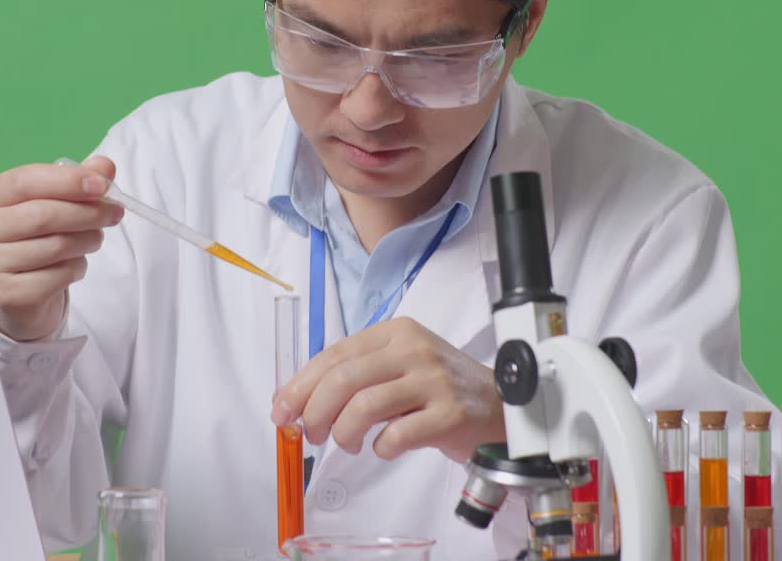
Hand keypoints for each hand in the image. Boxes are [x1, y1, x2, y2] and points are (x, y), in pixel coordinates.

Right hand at [0, 156, 124, 341]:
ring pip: (55, 246)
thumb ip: (77, 181)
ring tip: (95, 238)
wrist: (18, 292)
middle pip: (42, 215)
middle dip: (87, 212)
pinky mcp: (8, 294)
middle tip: (115, 213)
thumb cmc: (34, 238)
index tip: (102, 185)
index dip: (67, 181)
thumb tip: (105, 167)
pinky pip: (58, 276)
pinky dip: (78, 268)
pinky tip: (74, 265)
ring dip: (88, 240)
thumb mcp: (52, 203)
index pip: (25, 180)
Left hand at [269, 316, 504, 462]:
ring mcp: (433, 381)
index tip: (281, 410)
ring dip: (343, 433)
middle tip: (310, 434)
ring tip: (347, 444)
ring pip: (365, 406)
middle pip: (344, 379)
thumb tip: (298, 402)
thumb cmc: (440, 389)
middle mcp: (413, 350)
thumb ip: (356, 376)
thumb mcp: (398, 366)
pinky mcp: (449, 414)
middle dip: (314, 412)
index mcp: (394, 333)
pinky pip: (396, 435)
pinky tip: (382, 447)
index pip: (334, 355)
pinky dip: (379, 447)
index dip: (300, 385)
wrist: (500, 405)